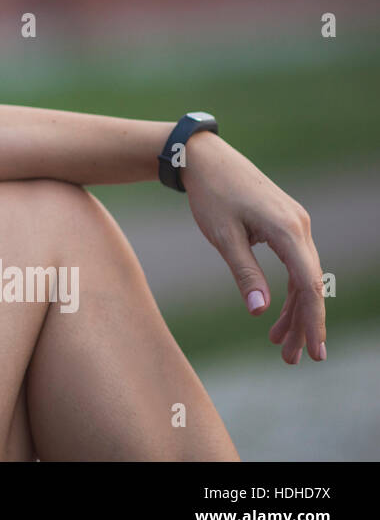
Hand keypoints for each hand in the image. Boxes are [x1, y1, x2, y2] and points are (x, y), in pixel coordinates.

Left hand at [180, 131, 324, 364]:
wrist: (206, 159)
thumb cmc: (211, 195)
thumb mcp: (223, 237)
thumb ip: (244, 273)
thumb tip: (259, 311)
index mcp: (288, 230)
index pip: (308, 285)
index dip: (312, 320)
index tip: (312, 350)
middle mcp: (301, 226)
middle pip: (310, 285)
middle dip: (303, 324)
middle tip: (291, 359)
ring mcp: (297, 224)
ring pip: (304, 277)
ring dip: (294, 311)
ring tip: (278, 344)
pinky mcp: (287, 224)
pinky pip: (295, 265)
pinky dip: (287, 290)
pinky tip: (275, 313)